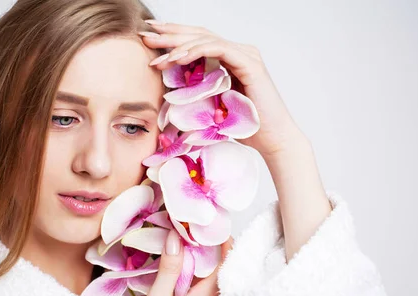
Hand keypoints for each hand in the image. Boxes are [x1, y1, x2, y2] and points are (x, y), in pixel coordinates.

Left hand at [139, 19, 307, 157]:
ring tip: (157, 53)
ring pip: (206, 39)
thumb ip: (197, 92)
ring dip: (179, 45)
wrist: (271, 140)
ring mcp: (245, 55)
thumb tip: (168, 91)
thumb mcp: (212, 106)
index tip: (150, 36)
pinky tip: (178, 57)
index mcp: (230, 59)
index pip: (197, 41)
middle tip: (146, 33)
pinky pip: (218, 49)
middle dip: (170, 33)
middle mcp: (238, 52)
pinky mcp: (250, 64)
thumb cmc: (243, 128)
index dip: (174, 36)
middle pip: (199, 35)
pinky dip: (196, 51)